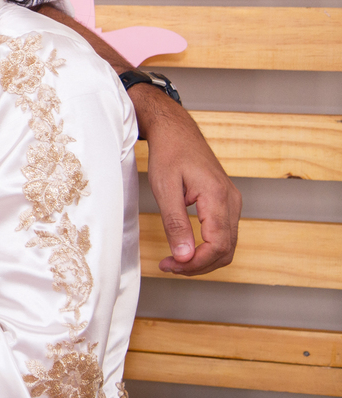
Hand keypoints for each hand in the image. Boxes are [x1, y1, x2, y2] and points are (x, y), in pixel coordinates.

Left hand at [135, 85, 241, 274]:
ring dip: (202, 259)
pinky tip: (185, 249)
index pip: (218, 245)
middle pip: (225, 250)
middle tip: (168, 266)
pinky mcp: (226, 203)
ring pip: (227, 245)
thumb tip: (184, 256)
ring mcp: (232, 202)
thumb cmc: (169, 153)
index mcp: (218, 197)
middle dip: (198, 265)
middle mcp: (232, 201)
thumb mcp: (165, 188)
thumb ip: (176, 223)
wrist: (177, 130)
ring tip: (174, 261)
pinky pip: (223, 234)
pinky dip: (206, 248)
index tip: (170, 266)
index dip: (195, 263)